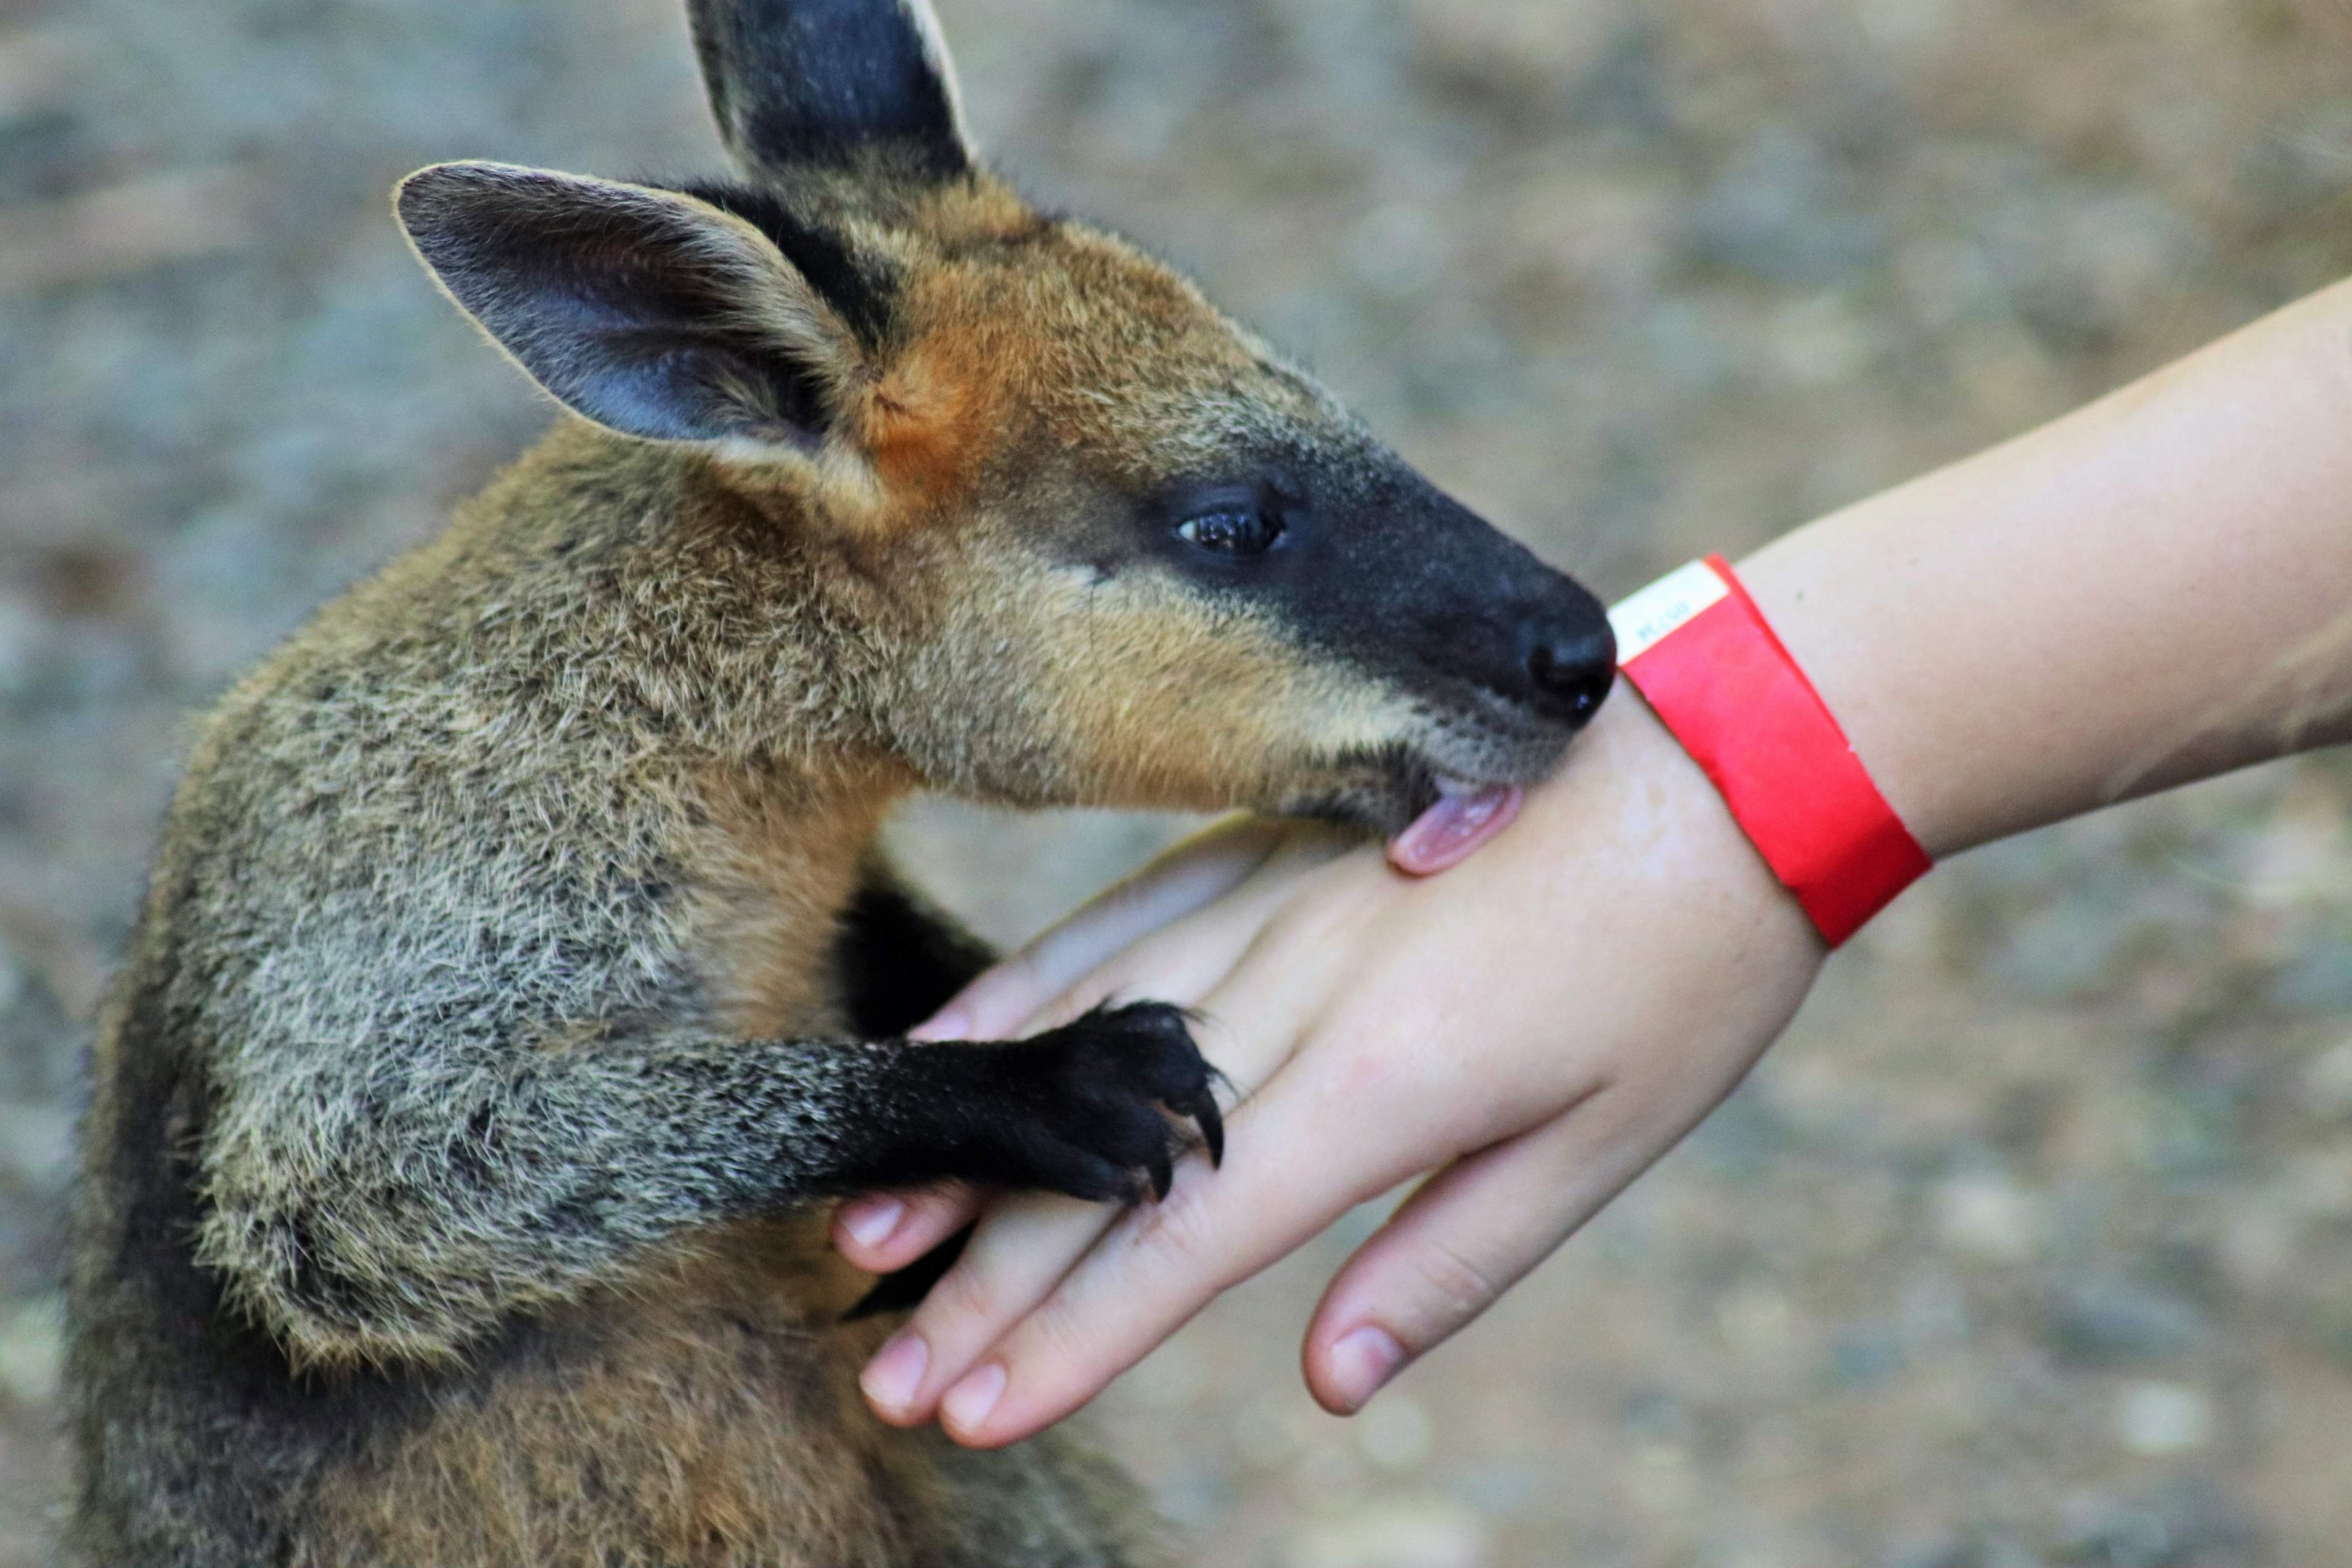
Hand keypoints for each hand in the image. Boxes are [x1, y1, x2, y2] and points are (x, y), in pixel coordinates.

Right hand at [836, 694, 1828, 1444]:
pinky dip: (1020, 988)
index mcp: (1388, 1079)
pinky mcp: (1267, 840)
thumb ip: (1448, 1265)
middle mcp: (1301, 985)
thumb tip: (1327, 1388)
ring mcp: (1270, 896)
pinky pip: (1116, 921)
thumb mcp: (1604, 1143)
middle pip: (1106, 1153)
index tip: (976, 1413)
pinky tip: (944, 1040)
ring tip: (871, 1229)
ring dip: (971, 1141)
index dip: (1074, 1338)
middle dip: (992, 1278)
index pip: (1188, 1237)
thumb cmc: (1688, 966)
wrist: (1733, 749)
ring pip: (1079, 1034)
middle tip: (890, 1380)